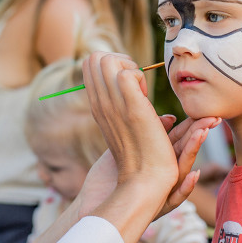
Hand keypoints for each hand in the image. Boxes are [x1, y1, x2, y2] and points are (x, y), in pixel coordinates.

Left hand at [75, 103, 219, 218]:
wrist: (92, 208)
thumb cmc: (106, 178)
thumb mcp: (128, 146)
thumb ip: (147, 130)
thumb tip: (171, 118)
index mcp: (158, 159)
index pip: (180, 139)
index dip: (192, 126)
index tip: (206, 113)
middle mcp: (164, 174)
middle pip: (186, 151)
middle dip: (200, 134)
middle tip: (214, 118)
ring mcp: (163, 191)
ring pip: (183, 170)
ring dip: (193, 152)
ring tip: (202, 134)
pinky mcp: (158, 207)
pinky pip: (176, 197)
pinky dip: (186, 187)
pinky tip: (193, 174)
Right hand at [82, 52, 178, 194]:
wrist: (141, 183)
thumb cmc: (140, 164)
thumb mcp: (135, 135)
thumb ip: (137, 113)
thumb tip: (151, 101)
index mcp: (99, 109)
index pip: (91, 67)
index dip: (111, 65)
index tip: (131, 83)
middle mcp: (101, 104)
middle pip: (94, 59)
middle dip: (118, 59)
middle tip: (137, 82)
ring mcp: (113, 105)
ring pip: (105, 60)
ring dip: (129, 65)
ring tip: (143, 89)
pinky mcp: (133, 108)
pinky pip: (128, 73)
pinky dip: (140, 76)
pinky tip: (149, 97)